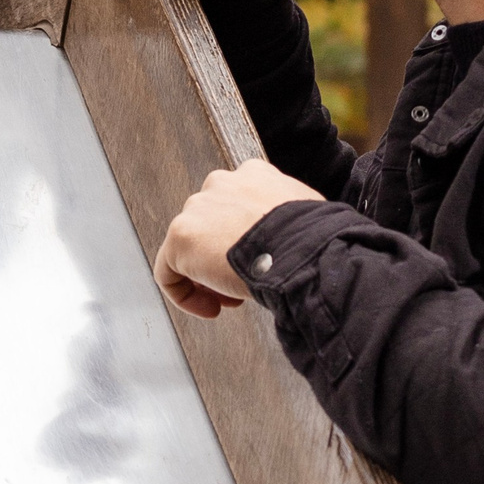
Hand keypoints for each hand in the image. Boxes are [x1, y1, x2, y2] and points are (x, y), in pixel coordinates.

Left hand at [154, 160, 322, 318]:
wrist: (300, 251)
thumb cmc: (314, 239)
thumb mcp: (308, 215)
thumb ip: (287, 219)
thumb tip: (291, 240)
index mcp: (253, 175)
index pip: (235, 206)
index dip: (244, 239)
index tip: (258, 262)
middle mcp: (220, 184)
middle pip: (209, 225)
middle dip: (223, 257)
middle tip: (243, 283)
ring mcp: (196, 208)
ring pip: (189, 248)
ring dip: (208, 277)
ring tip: (232, 299)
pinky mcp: (180, 237)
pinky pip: (168, 273)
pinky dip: (185, 295)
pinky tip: (211, 309)